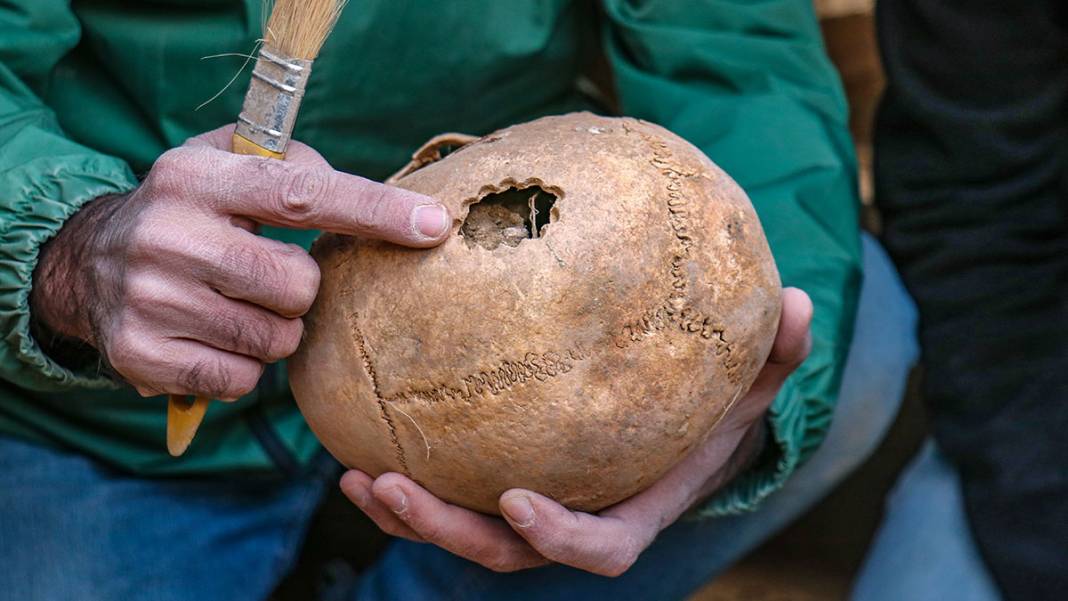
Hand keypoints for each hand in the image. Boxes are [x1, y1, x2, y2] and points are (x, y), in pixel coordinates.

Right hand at [31, 124, 449, 398]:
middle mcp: (167, 233)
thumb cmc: (192, 212)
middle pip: (297, 286)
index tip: (434, 224)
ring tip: (233, 304)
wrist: (84, 262)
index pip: (301, 193)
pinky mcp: (140, 354)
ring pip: (275, 340)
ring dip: (272, 330)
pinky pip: (240, 381)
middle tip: (266, 278)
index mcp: (197, 176)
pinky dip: (240, 367)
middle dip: (299, 290)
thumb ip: (297, 168)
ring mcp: (148, 298)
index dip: (374, 210)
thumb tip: (383, 206)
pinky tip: (209, 337)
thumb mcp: (227, 165)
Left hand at [340, 288, 813, 574]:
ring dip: (407, 513)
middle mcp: (577, 517)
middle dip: (445, 530)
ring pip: (464, 532)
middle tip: (388, 485)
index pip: (599, 548)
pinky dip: (407, 478)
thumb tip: (801, 304)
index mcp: (634, 508)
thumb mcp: (751, 382)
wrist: (680, 424)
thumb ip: (776, 355)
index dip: (558, 537)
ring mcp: (537, 505)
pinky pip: (451, 492)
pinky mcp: (503, 479)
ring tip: (356, 474)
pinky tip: (360, 443)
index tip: (515, 500)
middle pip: (505, 551)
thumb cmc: (715, 410)